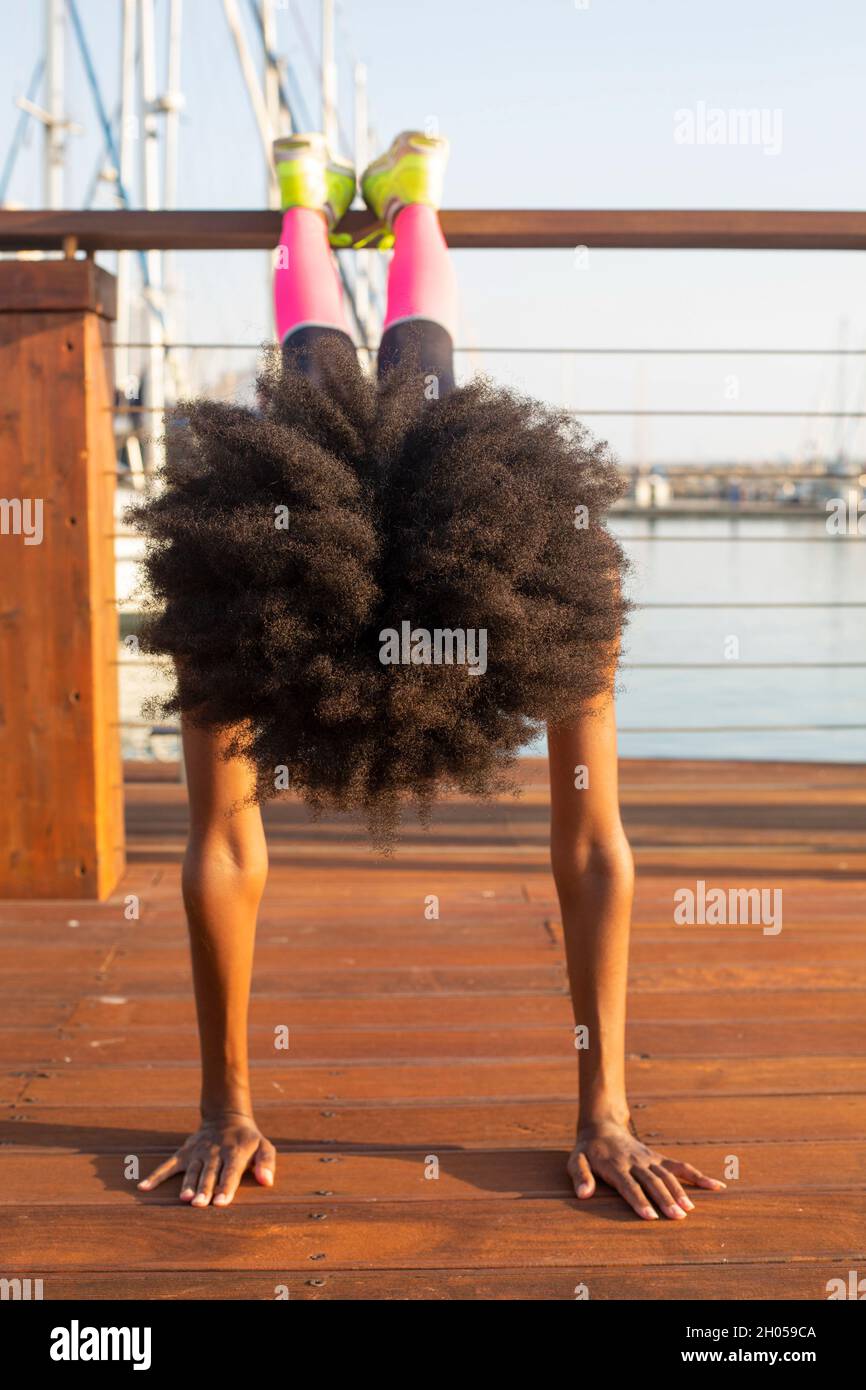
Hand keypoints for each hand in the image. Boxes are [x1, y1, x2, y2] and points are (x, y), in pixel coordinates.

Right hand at [138, 1112, 275, 1207]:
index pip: (230, 1171)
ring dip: (188, 1184)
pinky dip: (157, 1175)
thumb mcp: (264, 1146)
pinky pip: (169, 1164)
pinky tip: (144, 1187)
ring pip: (192, 1170)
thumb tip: (267, 1181)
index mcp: (235, 1152)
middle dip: (205, 1189)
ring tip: (184, 1199)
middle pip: (210, 1173)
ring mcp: (198, 1152)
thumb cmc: (247, 1140)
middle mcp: (215, 1152)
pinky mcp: (184, 1152)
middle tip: (200, 1204)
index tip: (221, 1202)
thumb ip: (267, 1163)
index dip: (226, 1186)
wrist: (226, 1117)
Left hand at [568, 1118, 725, 1219]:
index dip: (639, 1200)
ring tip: (689, 1210)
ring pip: (668, 1175)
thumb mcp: (575, 1160)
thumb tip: (583, 1195)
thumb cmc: (587, 1151)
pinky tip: (716, 1186)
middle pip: (652, 1182)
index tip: (650, 1216)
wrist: (602, 1127)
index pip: (629, 1185)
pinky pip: (681, 1166)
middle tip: (676, 1217)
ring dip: (680, 1191)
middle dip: (664, 1199)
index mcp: (615, 1165)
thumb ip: (580, 1176)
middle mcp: (635, 1162)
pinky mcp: (659, 1158)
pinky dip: (699, 1176)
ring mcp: (649, 1159)